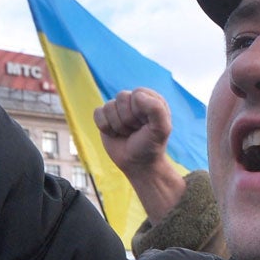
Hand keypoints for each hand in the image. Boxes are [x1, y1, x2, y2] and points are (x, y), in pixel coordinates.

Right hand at [95, 89, 186, 225]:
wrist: (140, 166)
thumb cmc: (153, 148)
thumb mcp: (162, 128)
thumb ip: (156, 109)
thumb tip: (137, 95)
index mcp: (150, 98)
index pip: (137, 93)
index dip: (141, 112)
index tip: (147, 127)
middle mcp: (134, 101)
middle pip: (120, 99)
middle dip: (129, 120)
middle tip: (137, 133)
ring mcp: (118, 109)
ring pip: (108, 107)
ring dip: (118, 125)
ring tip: (128, 135)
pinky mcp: (104, 119)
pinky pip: (98, 114)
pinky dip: (106, 127)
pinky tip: (117, 134)